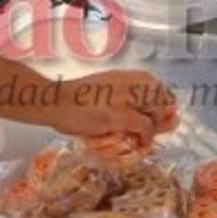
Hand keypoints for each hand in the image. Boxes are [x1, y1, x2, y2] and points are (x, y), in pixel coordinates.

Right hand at [51, 70, 176, 146]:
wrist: (55, 101)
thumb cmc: (75, 97)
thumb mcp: (103, 87)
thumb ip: (121, 93)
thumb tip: (138, 109)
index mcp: (125, 75)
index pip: (156, 85)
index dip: (161, 101)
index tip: (156, 114)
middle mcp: (128, 82)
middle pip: (161, 96)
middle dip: (161, 113)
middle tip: (152, 126)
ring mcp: (124, 98)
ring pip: (157, 110)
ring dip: (155, 125)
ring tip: (145, 134)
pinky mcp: (118, 115)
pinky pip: (144, 125)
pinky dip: (146, 136)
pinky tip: (141, 142)